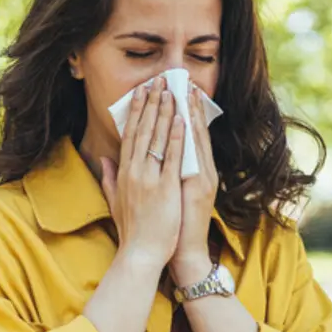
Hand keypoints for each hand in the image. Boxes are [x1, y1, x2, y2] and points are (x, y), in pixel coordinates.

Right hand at [99, 76, 184, 270]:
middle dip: (151, 104)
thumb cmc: (132, 231)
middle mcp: (135, 172)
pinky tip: (182, 119)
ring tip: (171, 91)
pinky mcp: (165, 188)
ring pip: (157, 138)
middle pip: (143, 130)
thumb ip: (108, 178)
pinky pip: (172, 158)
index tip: (142, 92)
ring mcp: (150, 179)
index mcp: (124, 173)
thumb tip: (104, 159)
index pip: (130, 135)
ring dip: (165, 112)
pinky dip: (176, 137)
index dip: (137, 111)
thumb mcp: (115, 201)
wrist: (141, 254)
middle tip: (158, 81)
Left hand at [169, 85, 218, 285]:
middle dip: (187, 105)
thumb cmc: (171, 227)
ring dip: (190, 113)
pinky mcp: (199, 187)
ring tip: (184, 90)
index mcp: (192, 171)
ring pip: (196, 139)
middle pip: (194, 131)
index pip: (186, 135)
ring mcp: (202, 178)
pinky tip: (183, 120)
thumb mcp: (163, 196)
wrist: (183, 252)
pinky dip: (189, 138)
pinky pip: (194, 157)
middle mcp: (201, 170)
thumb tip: (129, 159)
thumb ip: (152, 175)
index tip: (174, 89)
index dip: (181, 112)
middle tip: (180, 79)